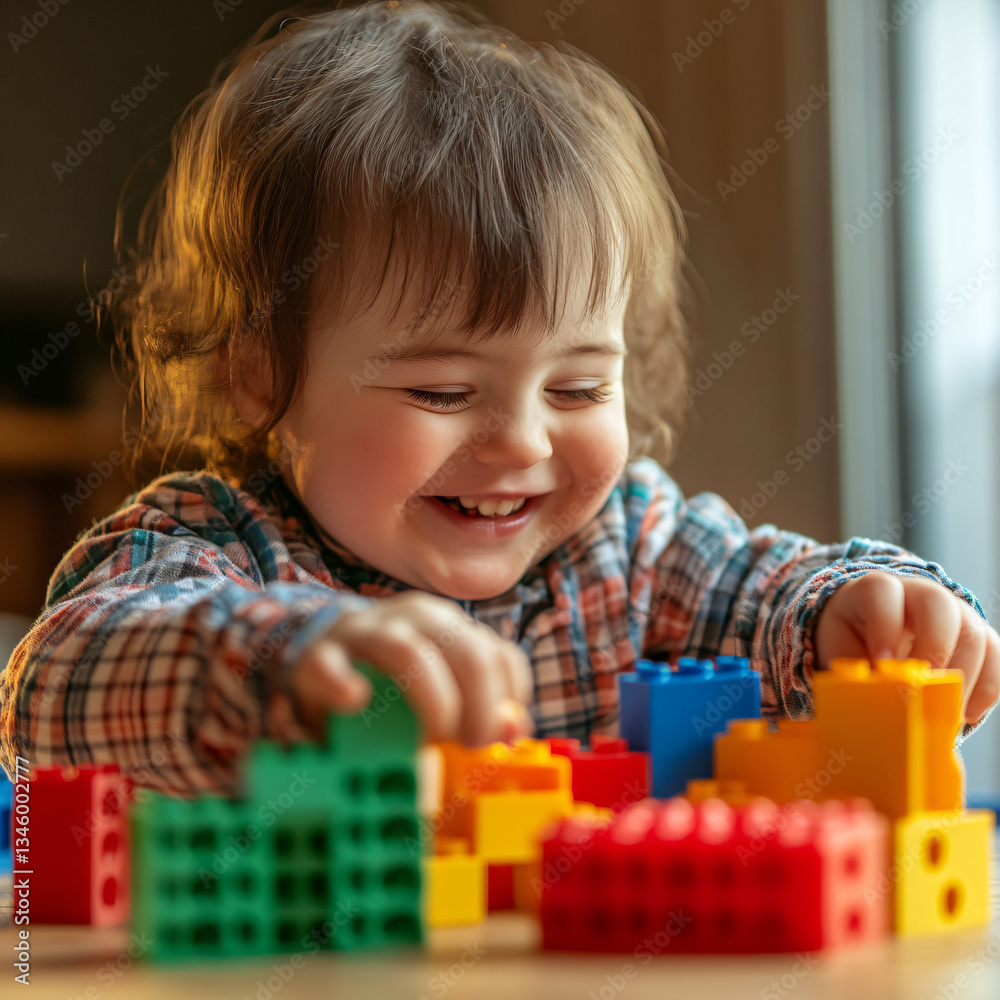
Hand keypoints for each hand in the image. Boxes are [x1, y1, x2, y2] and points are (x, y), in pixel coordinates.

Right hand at [290, 590, 534, 744]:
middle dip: (480, 708)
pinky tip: (356, 703)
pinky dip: (345, 685)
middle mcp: (415, 617)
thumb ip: (482, 710)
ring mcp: (366, 631)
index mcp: (450, 625)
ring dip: (433, 703)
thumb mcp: (444, 695)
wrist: (321, 664)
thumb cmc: (391, 686)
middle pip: (468, 653)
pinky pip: (332, 665)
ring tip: (431, 738)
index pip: (500, 656)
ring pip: (410, 653)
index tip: (495, 739)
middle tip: (469, 746)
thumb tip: (516, 731)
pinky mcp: (318, 655)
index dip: (507, 703)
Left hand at [814, 572, 999, 724]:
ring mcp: (952, 610)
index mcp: (875, 590)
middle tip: (923, 688)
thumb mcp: (838, 646)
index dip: (885, 625)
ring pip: (973, 630)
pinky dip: (986, 686)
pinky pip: (994, 652)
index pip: (883, 592)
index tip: (883, 663)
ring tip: (944, 710)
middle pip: (938, 604)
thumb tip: (869, 696)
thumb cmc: (851, 637)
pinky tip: (967, 713)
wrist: (869, 629)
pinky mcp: (975, 633)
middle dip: (934, 647)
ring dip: (963, 675)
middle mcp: (918, 592)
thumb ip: (850, 665)